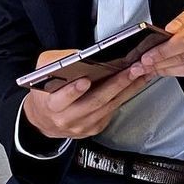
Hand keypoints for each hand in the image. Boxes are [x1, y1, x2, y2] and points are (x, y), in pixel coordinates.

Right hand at [22, 49, 154, 139]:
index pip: (61, 100)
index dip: (73, 91)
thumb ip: (57, 63)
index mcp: (51, 105)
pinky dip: (127, 95)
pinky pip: (114, 110)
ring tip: (141, 73)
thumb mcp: (43, 73)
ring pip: (109, 106)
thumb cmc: (46, 94)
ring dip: (128, 88)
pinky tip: (137, 83)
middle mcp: (68, 118)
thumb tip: (81, 55)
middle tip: (131, 70)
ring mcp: (83, 125)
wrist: (45, 121)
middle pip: (95, 102)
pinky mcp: (95, 127)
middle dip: (116, 84)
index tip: (85, 81)